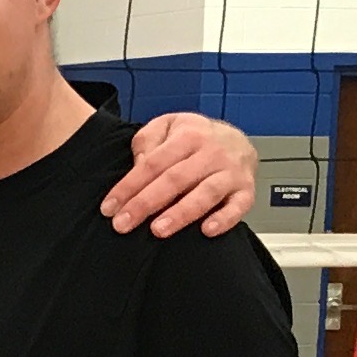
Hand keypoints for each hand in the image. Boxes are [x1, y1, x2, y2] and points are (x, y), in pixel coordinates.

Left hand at [102, 114, 262, 237]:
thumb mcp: (167, 126)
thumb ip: (147, 141)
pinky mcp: (246, 191)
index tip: (109, 208)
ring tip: (158, 230)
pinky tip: (207, 230)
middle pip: (174, 180)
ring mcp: (230, 172)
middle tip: (123, 224)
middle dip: (146, 203)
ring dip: (181, 213)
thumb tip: (138, 166)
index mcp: (188, 136)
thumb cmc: (195, 137)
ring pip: (205, 194)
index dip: (129, 186)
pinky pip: (239, 207)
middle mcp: (211, 153)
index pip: (153, 163)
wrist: (238, 140)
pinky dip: (225, 219)